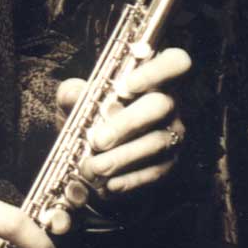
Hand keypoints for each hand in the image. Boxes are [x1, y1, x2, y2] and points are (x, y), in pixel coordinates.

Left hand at [58, 45, 191, 203]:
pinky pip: (155, 171)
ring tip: (93, 168)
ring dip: (123, 157)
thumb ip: (74, 93)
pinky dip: (130, 180)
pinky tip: (108, 185)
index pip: (174, 62)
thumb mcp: (79, 99)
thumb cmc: (94, 114)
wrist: (99, 151)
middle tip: (98, 139)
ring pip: (157, 142)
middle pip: (161, 105)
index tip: (126, 86)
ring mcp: (173, 133)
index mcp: (154, 76)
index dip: (155, 72)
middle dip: (128, 122)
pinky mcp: (168, 163)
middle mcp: (170, 102)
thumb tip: (73, 94)